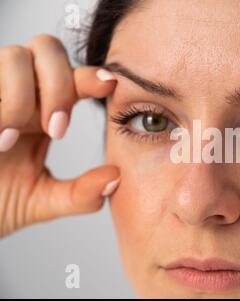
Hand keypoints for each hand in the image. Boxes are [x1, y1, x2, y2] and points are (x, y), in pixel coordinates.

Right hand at [0, 35, 119, 237]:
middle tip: (56, 129)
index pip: (73, 78)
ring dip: (21, 96)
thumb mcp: (41, 201)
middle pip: (48, 48)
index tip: (110, 86)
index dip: (92, 76)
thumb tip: (117, 177)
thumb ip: (81, 194)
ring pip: (15, 55)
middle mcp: (18, 94)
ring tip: (10, 140)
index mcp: (43, 112)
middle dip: (59, 84)